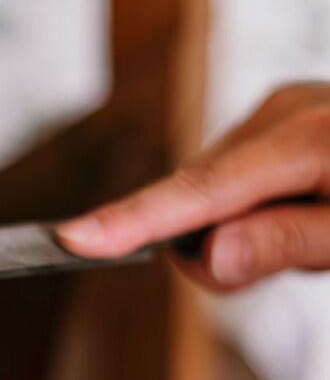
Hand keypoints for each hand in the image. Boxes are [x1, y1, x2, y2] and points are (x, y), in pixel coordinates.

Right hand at [57, 83, 329, 289]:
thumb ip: (290, 243)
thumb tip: (209, 256)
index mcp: (309, 137)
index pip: (201, 192)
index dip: (134, 220)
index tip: (74, 240)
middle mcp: (284, 112)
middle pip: (199, 195)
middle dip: (211, 243)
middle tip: (276, 269)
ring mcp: (282, 111)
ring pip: (214, 190)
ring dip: (239, 227)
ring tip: (307, 235)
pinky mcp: (282, 120)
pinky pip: (236, 177)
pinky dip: (251, 208)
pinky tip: (298, 213)